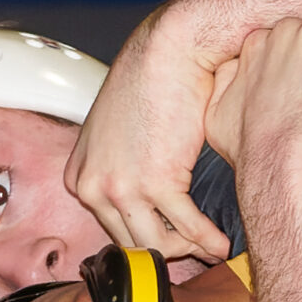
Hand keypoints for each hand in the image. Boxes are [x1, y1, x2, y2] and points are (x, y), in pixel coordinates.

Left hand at [69, 10, 238, 260]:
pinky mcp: (156, 183)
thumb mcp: (120, 133)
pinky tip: (222, 241)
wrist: (171, 52)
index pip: (110, 227)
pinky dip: (208, 239)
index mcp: (79, 175)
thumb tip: (151, 201)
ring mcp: (121, 188)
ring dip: (189, 249)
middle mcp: (91, 186)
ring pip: (156, 244)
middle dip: (170, 249)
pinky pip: (186, 227)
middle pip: (131, 242)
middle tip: (197, 249)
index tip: (172, 239)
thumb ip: (124, 168)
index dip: (145, 237)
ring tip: (212, 247)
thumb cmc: (153, 82)